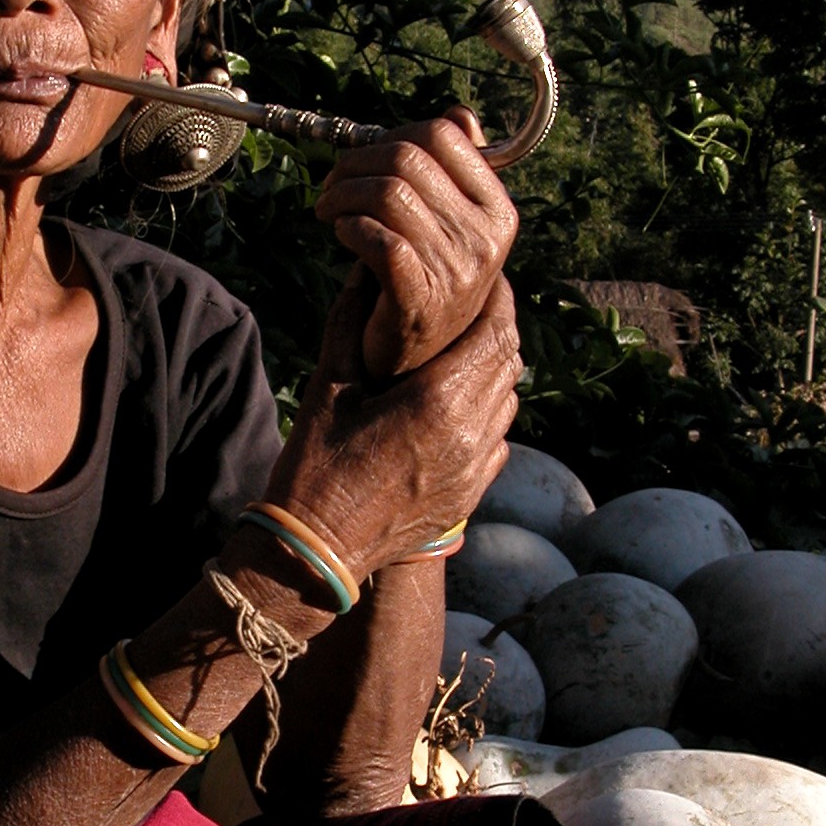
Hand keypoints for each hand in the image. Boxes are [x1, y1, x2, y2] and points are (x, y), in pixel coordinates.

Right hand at [263, 272, 521, 582]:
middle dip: (498, 329)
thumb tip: (363, 272)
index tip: (488, 279)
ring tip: (467, 353)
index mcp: (438, 401)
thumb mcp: (327, 386)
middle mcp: (470, 433)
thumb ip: (349, 323)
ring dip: (495, 371)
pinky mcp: (471, 494)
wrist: (318, 553)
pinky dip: (489, 414)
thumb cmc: (315, 468)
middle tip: (476, 308)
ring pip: (509, 400)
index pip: (496, 332)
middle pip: (509, 362)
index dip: (499, 299)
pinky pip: (498, 440)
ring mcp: (476, 469)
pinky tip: (459, 406)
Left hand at [312, 111, 516, 378]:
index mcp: (497, 211)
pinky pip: (378, 240)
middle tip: (332, 183)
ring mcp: (455, 273)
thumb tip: (460, 115)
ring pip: (387, 194)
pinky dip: (349, 228)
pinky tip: (341, 233)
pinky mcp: (419, 301)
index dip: (391, 135)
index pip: (442, 135)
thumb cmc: (425, 281)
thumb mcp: (450, 222)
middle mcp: (484, 239)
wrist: (417, 362)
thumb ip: (453, 172)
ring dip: (343, 194)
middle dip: (356, 161)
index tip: (365, 157)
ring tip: (328, 209)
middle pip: (407, 158)